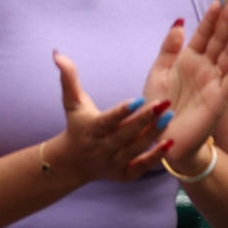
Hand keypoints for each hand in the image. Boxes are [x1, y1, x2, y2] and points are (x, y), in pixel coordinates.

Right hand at [51, 51, 173, 182]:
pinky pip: (141, 167)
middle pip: (124, 134)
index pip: (107, 121)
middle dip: (145, 120)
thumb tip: (57, 53)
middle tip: (165, 103)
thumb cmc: (77, 125)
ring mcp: (113, 162)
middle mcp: (101, 147)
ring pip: (135, 149)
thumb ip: (69, 78)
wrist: (73, 163)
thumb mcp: (72, 103)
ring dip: (153, 135)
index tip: (137, 99)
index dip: (121, 111)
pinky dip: (155, 157)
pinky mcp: (124, 174)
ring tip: (170, 116)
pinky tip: (170, 143)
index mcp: (91, 129)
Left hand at [141, 0, 227, 168]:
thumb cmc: (158, 108)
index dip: (213, 17)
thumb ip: (169, 48)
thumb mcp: (157, 73)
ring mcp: (214, 81)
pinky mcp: (220, 98)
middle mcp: (205, 68)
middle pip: (221, 38)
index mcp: (189, 60)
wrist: (160, 137)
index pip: (204, 33)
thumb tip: (181, 22)